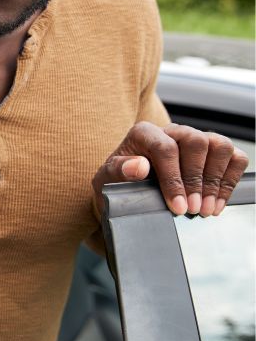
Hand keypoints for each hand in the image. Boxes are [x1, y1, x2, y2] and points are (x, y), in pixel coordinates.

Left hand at [92, 121, 248, 217]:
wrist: (126, 188)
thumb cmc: (117, 181)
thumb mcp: (106, 179)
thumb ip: (118, 170)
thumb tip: (139, 166)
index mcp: (144, 132)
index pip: (166, 148)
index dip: (174, 179)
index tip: (177, 206)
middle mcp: (173, 131)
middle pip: (196, 142)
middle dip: (196, 180)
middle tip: (193, 209)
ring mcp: (195, 140)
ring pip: (219, 145)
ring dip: (216, 180)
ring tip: (206, 208)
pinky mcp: (212, 153)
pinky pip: (234, 157)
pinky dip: (230, 180)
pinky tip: (217, 202)